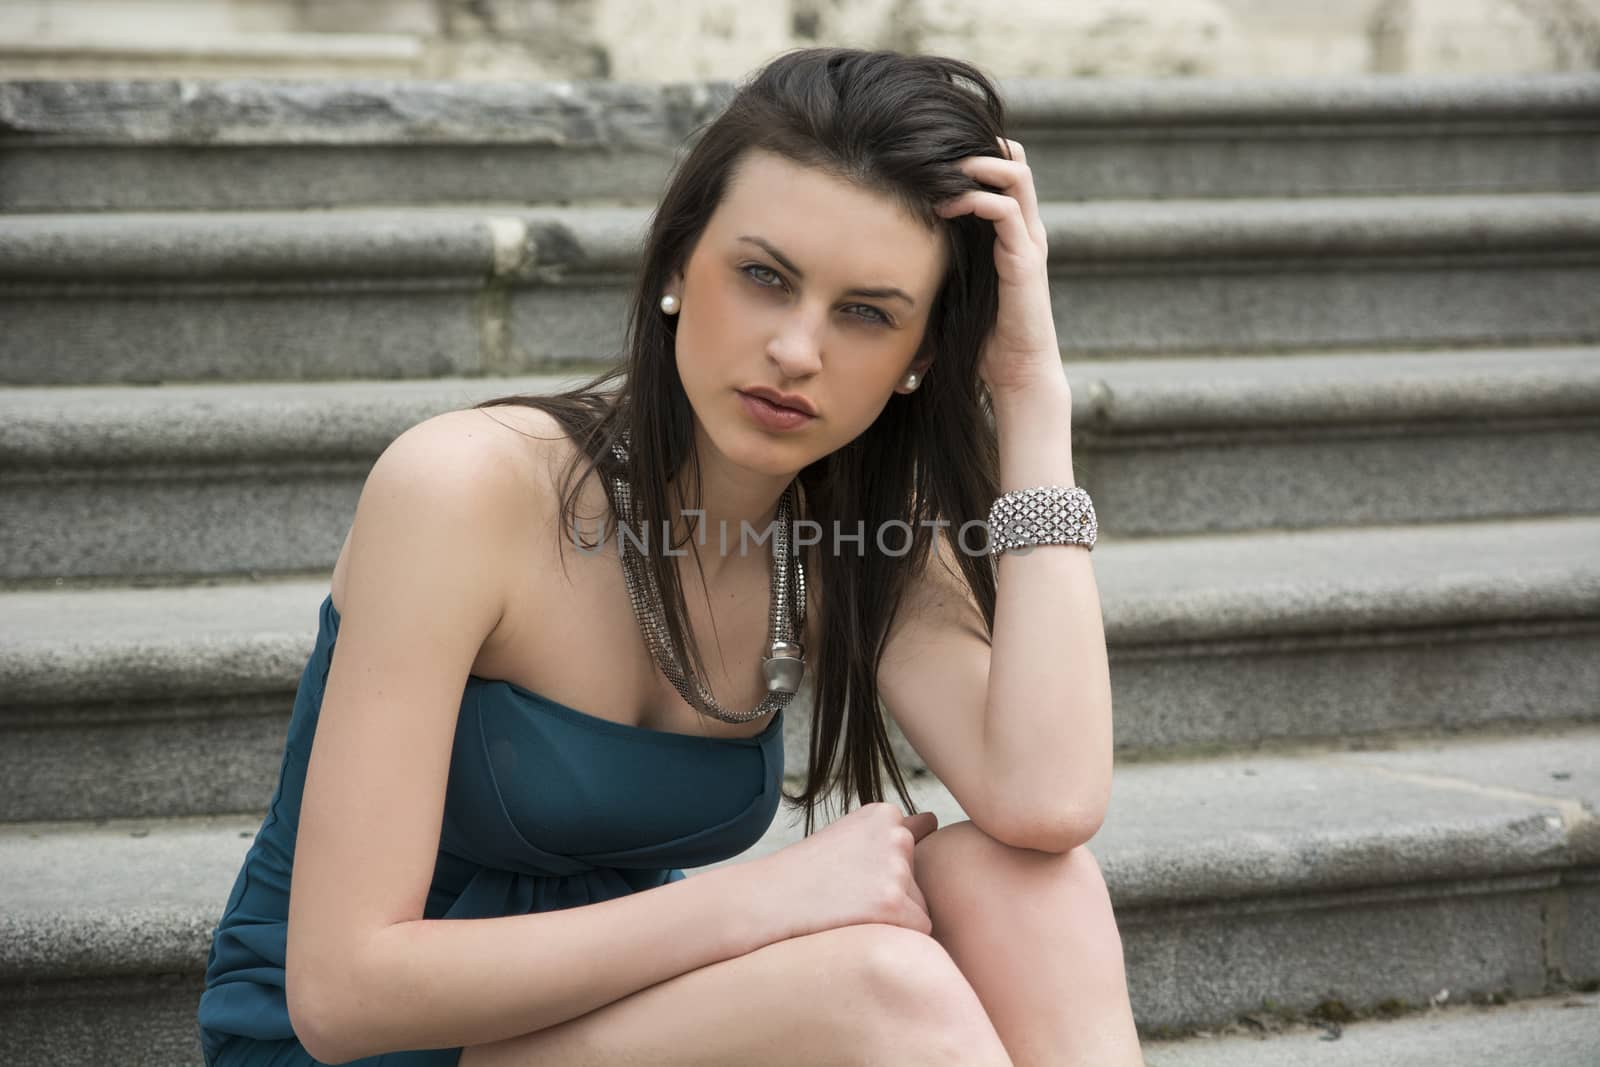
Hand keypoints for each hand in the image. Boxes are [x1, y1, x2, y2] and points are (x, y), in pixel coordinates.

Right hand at [754, 802, 939, 941]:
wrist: (768, 899)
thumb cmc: (807, 872)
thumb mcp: (849, 836)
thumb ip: (891, 831)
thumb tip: (933, 820)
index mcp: (885, 814)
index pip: (914, 850)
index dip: (880, 870)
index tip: (851, 872)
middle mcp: (895, 835)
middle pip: (919, 881)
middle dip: (892, 894)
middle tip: (845, 893)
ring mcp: (895, 869)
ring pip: (920, 907)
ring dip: (894, 917)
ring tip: (848, 909)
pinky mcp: (894, 904)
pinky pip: (920, 931)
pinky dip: (896, 937)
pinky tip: (860, 926)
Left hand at [936, 137, 1065, 398]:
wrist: (1017, 373)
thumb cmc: (982, 335)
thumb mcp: (957, 282)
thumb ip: (942, 255)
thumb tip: (892, 238)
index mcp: (1012, 231)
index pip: (1004, 169)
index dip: (974, 153)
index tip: (932, 157)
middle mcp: (1026, 229)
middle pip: (1015, 160)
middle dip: (977, 148)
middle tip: (936, 154)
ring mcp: (1029, 242)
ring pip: (1016, 175)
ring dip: (977, 165)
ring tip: (943, 174)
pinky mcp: (1025, 261)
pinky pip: (1007, 212)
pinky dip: (977, 199)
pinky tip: (947, 207)